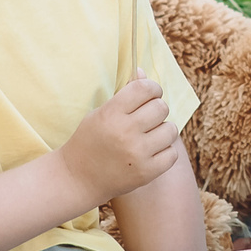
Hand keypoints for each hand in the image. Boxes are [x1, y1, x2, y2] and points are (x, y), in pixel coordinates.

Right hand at [59, 69, 183, 203]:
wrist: (78, 179)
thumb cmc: (90, 141)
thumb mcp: (100, 113)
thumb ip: (124, 94)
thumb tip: (142, 72)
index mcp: (111, 113)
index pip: (144, 88)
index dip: (152, 88)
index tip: (150, 95)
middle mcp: (125, 132)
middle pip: (161, 107)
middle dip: (156, 110)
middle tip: (147, 118)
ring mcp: (137, 153)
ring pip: (170, 130)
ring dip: (162, 131)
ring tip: (149, 136)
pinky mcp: (147, 172)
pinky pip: (172, 153)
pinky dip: (164, 151)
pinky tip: (150, 152)